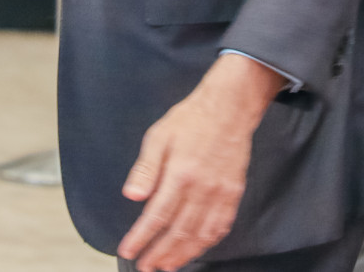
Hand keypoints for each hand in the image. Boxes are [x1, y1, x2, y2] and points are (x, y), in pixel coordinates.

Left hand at [118, 54, 281, 270]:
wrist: (229, 108)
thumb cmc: (191, 119)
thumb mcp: (158, 136)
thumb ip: (145, 169)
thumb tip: (131, 195)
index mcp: (180, 174)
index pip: (156, 216)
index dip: (141, 238)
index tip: (129, 251)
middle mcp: (202, 188)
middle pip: (178, 231)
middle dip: (160, 253)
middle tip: (146, 267)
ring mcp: (221, 193)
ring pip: (201, 234)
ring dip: (183, 254)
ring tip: (167, 266)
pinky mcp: (234, 193)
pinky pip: (221, 225)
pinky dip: (208, 242)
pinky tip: (197, 249)